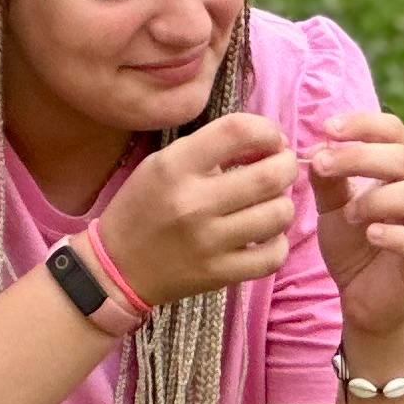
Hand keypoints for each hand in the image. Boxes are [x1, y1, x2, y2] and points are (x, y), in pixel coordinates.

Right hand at [93, 111, 297, 307]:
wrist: (115, 267)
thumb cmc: (144, 207)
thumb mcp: (163, 164)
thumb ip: (210, 148)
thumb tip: (268, 142)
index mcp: (176, 167)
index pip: (238, 131)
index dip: (267, 130)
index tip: (271, 139)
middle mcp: (194, 203)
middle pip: (271, 175)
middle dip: (287, 165)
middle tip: (282, 168)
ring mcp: (209, 242)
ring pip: (279, 215)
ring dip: (283, 204)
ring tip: (270, 203)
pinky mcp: (219, 274)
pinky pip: (274, 256)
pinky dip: (278, 243)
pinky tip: (265, 236)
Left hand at [304, 110, 403, 335]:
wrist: (365, 299)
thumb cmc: (355, 246)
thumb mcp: (334, 207)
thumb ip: (329, 178)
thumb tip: (316, 147)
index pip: (395, 131)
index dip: (363, 125)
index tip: (327, 128)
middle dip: (361, 157)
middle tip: (323, 165)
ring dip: (377, 197)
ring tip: (350, 213)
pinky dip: (394, 234)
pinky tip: (370, 234)